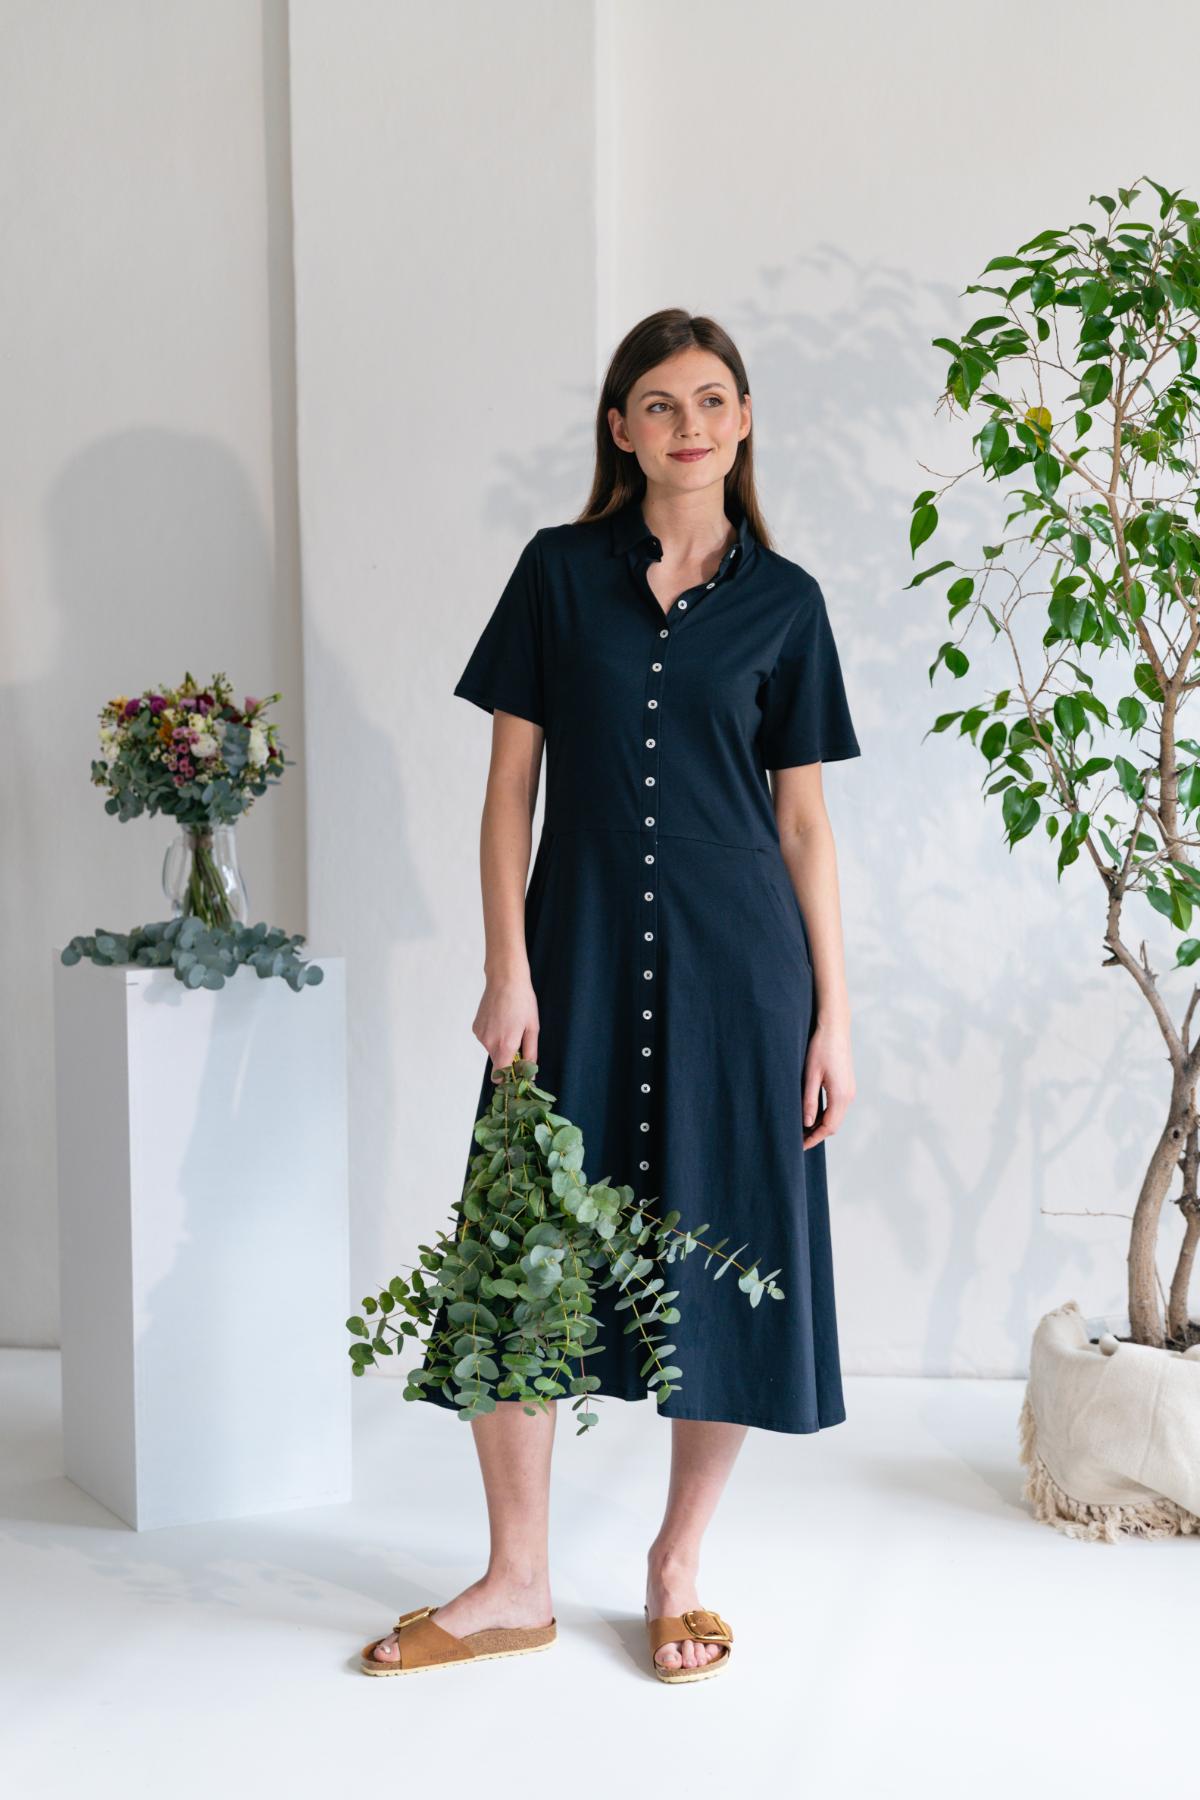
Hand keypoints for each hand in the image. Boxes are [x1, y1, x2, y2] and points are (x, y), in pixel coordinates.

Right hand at [474, 971, 539, 1074]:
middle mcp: (489, 1043)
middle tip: (519, 1040)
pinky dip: (493, 1035)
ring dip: (501, 1044)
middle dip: (508, 1058)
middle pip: (497, 1062)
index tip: (517, 1072)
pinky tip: (500, 1019)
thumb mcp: (532, 1028)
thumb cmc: (522, 1001)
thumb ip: (530, 1054)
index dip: (508, 1077)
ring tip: (509, 1024)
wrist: (505, 979)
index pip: (499, 1076)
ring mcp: (480, 1035)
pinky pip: (486, 1039)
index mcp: (505, 1045)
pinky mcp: (475, 1028)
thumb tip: (530, 1073)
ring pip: (492, 1050)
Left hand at [802, 1020, 854, 1148]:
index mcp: (841, 1095)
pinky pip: (838, 1106)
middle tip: (798, 1140)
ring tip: (802, 1129)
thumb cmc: (821, 1048)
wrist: (835, 1028)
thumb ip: (809, 1100)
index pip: (829, 1127)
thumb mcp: (810, 1075)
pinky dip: (826, 1114)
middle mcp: (849, 1095)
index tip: (800, 1146)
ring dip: (822, 1124)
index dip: (814, 1138)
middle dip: (817, 1134)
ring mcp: (850, 1090)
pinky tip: (812, 1113)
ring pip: (836, 1116)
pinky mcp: (847, 1084)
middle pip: (834, 1125)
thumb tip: (807, 1123)